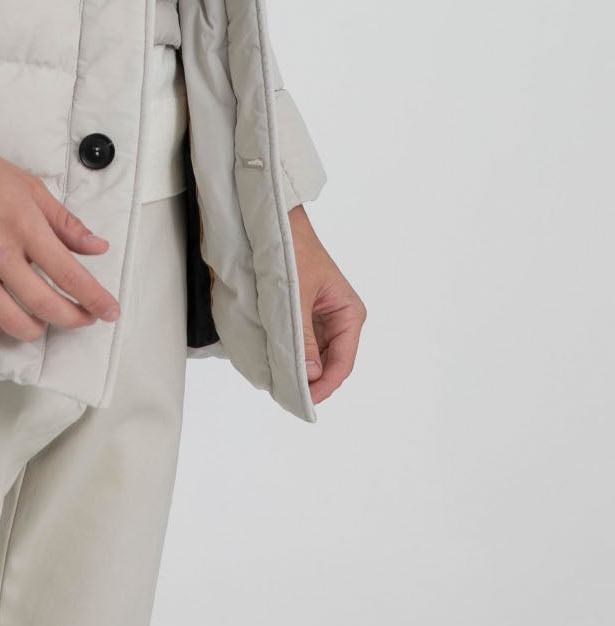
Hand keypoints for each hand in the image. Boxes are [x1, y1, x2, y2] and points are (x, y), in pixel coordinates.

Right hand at [0, 115, 120, 342]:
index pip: (70, 275)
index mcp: (24, 224)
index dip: (95, 299)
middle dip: (73, 319)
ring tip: (44, 322)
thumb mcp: (27, 185)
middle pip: (46, 306)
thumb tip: (96, 247)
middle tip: (83, 319)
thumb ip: (64, 221)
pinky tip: (2, 323)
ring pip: (11, 322)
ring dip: (35, 330)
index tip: (110, 311)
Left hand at [287, 205, 365, 403]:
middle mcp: (341, 320)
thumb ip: (303, 337)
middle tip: (284, 396)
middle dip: (310, 381)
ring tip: (278, 383)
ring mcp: (323, 319)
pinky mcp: (306, 316)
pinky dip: (291, 354)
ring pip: (314, 357)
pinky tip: (276, 362)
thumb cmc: (294, 252)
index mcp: (349, 314)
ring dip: (299, 369)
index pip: (342, 363)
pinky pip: (302, 344)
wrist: (279, 223)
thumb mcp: (298, 297)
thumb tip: (309, 376)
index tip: (303, 402)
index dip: (324, 386)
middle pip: (329, 364)